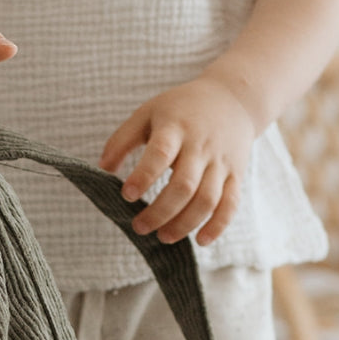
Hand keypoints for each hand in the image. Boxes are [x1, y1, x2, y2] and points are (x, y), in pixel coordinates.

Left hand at [97, 76, 257, 245]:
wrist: (233, 98)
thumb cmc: (181, 110)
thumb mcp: (148, 113)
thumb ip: (122, 140)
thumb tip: (102, 169)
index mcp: (176, 128)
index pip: (160, 153)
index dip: (143, 176)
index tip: (127, 195)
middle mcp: (201, 146)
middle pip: (183, 185)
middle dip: (160, 212)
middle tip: (139, 227)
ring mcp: (220, 162)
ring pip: (206, 200)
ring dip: (184, 224)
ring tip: (163, 237)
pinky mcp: (235, 175)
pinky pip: (230, 204)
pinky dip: (218, 226)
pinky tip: (201, 241)